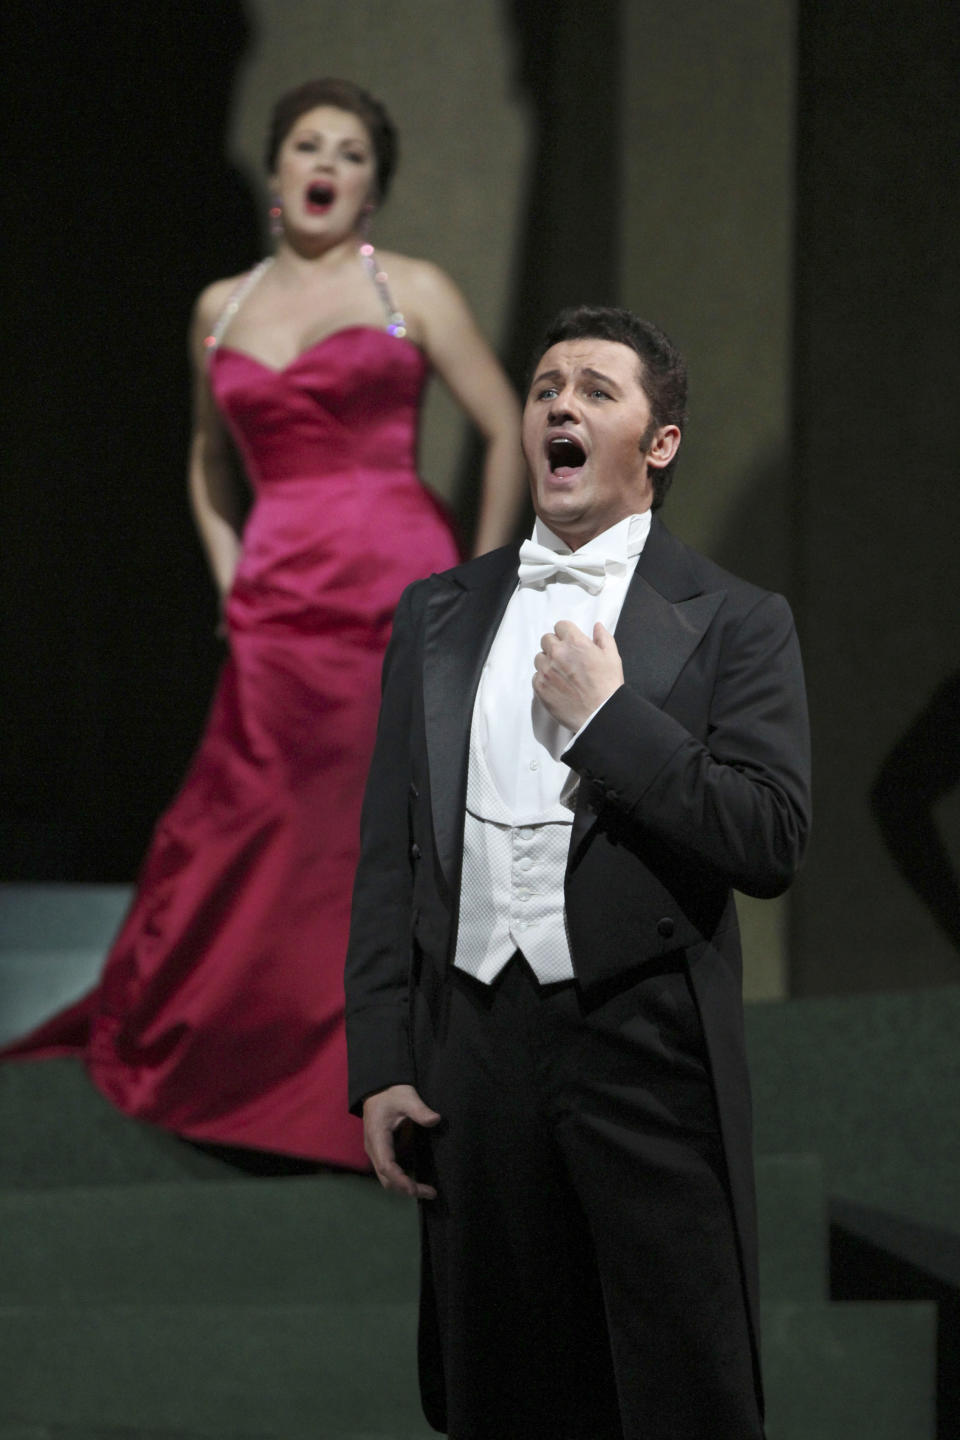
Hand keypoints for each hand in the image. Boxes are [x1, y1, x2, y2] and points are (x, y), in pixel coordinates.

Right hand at [362, 1083, 440, 1199]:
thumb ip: (420, 1110)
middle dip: (406, 1189)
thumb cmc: (391, 1092)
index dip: (400, 1180)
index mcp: (377, 1137)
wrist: (377, 1086)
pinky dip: (401, 1179)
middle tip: (430, 1193)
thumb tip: (436, 1120)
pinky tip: (416, 1180)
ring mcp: (375, 1151)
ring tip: (427, 1190)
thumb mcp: (407, 1097)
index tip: (415, 1189)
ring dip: (404, 1186)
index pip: (386, 1166)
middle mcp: (373, 1148)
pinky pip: (389, 1170)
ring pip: (386, 1177)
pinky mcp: (380, 1150)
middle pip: (386, 1178)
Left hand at [533, 620, 623, 731]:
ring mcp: (546, 670)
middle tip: (565, 658)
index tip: (569, 642)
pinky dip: (544, 679)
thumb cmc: (607, 687)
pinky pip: (536, 676)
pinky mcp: (540, 687)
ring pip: (539, 658)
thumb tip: (597, 627)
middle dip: (555, 646)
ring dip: (547, 662)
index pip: (560, 626)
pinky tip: (557, 686)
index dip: (566, 634)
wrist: (599, 714)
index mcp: (575, 642)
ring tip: (561, 674)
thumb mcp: (612, 657)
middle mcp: (557, 653)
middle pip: (546, 640)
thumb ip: (603, 638)